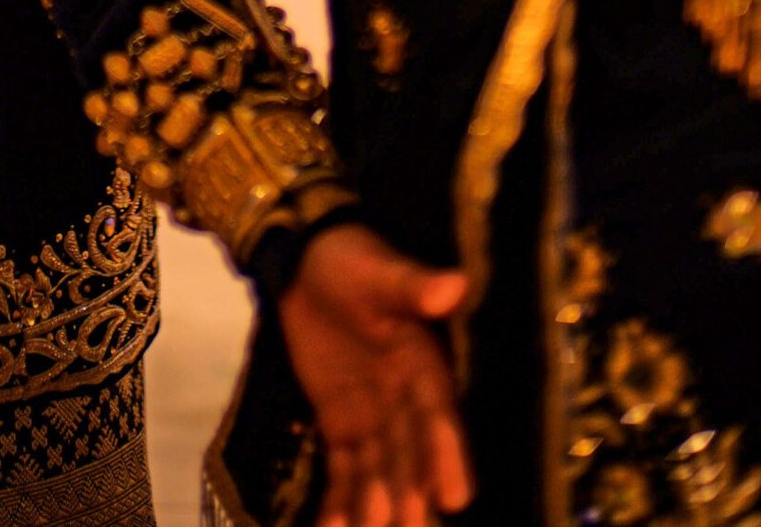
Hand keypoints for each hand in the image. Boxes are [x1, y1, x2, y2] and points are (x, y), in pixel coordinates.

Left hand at [277, 222, 472, 526]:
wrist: (304, 263)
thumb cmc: (348, 260)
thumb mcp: (378, 271)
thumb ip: (411, 286)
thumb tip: (455, 286)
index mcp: (423, 365)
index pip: (437, 417)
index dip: (446, 456)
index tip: (457, 497)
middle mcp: (405, 402)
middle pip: (411, 458)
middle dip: (411, 497)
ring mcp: (374, 420)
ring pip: (380, 474)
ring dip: (373, 508)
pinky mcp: (342, 428)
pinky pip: (343, 472)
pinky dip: (337, 504)